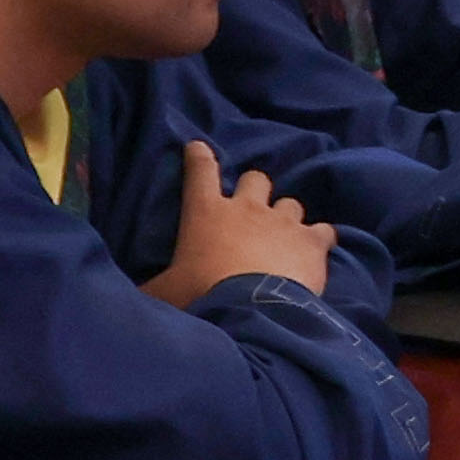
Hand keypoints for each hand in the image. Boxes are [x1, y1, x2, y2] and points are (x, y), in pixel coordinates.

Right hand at [153, 141, 334, 304]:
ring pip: (290, 202)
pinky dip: (320, 238)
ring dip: (286, 216)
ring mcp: (283, 221)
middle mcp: (247, 208)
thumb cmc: (199, 296)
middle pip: (255, 179)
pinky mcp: (312, 240)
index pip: (200, 172)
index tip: (198, 147)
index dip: (199, 157)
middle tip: (252, 211)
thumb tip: (135, 296)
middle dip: (254, 190)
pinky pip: (324, 229)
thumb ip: (154, 285)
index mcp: (206, 213)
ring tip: (284, 237)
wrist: (249, 312)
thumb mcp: (164, 292)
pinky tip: (317, 251)